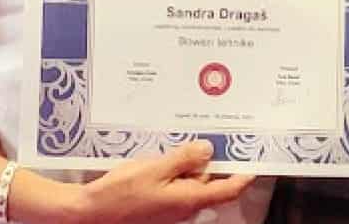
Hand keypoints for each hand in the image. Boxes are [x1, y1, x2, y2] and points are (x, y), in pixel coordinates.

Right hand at [69, 141, 254, 223]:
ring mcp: (171, 207)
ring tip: (187, 141)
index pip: (228, 189)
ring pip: (192, 182)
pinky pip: (176, 184)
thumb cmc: (121, 192)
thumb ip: (183, 159)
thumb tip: (208, 150)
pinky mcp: (159, 203)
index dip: (244, 175)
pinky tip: (167, 155)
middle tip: (219, 136)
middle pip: (210, 183)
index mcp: (189, 199)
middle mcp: (185, 206)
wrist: (93, 212)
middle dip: (214, 162)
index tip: (255, 160)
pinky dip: (178, 169)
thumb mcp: (155, 169)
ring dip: (192, 164)